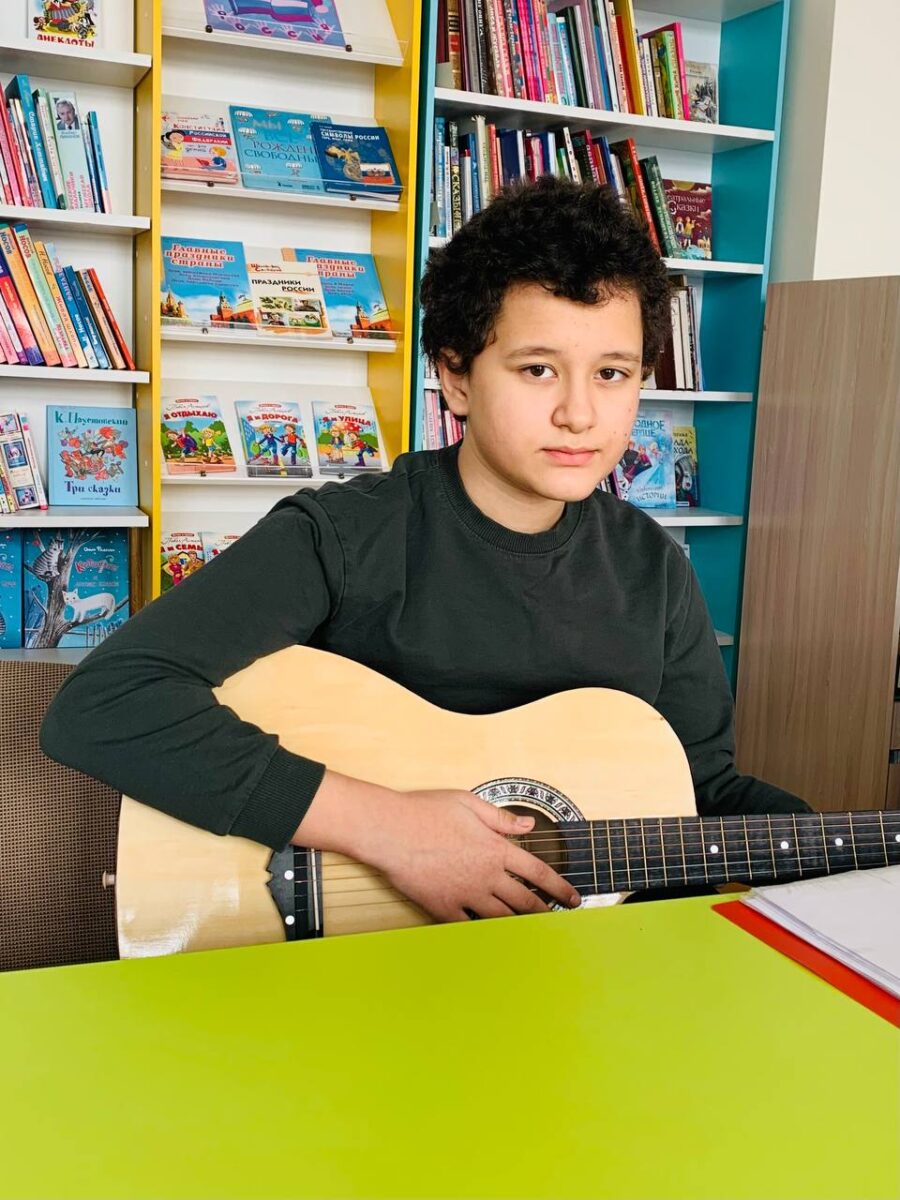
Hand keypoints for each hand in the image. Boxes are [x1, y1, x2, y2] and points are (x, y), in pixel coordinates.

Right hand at [294, 772, 581, 922]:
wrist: (391, 830)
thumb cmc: (426, 811)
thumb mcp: (469, 804)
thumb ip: (501, 818)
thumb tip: (528, 825)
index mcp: (496, 848)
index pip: (538, 872)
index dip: (559, 888)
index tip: (572, 898)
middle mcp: (486, 875)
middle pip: (524, 900)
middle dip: (545, 912)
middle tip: (557, 920)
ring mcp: (466, 894)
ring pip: (502, 917)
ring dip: (520, 925)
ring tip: (531, 932)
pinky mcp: (444, 907)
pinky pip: (469, 926)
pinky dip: (482, 932)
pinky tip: (491, 937)